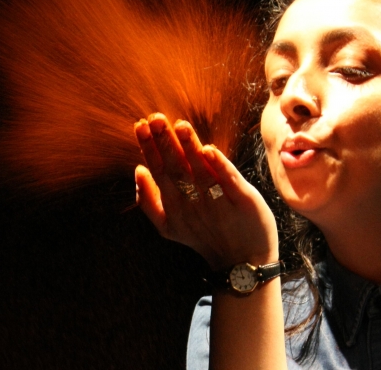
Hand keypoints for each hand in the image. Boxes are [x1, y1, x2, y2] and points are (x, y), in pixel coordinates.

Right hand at [134, 113, 278, 270]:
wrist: (243, 261)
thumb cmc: (206, 237)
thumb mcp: (169, 226)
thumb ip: (148, 200)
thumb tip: (137, 170)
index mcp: (174, 205)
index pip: (158, 170)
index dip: (149, 148)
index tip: (141, 125)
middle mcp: (193, 203)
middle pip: (175, 169)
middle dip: (164, 143)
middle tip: (155, 119)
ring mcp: (218, 203)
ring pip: (200, 172)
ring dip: (189, 148)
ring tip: (180, 126)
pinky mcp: (243, 202)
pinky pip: (229, 182)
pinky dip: (220, 167)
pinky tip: (209, 150)